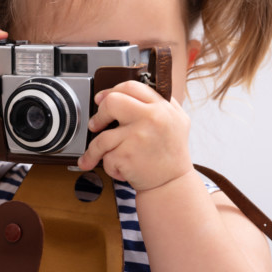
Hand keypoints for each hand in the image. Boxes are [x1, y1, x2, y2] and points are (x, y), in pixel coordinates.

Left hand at [77, 80, 193, 190]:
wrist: (172, 184)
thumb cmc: (170, 154)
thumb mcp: (176, 121)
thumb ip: (158, 103)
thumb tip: (125, 92)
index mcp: (163, 107)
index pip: (131, 87)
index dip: (111, 91)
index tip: (101, 99)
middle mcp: (152, 118)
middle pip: (112, 102)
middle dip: (99, 114)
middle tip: (96, 125)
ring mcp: (138, 136)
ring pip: (102, 136)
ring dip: (94, 149)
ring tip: (95, 155)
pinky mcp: (127, 155)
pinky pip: (105, 156)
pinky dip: (109, 166)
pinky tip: (120, 169)